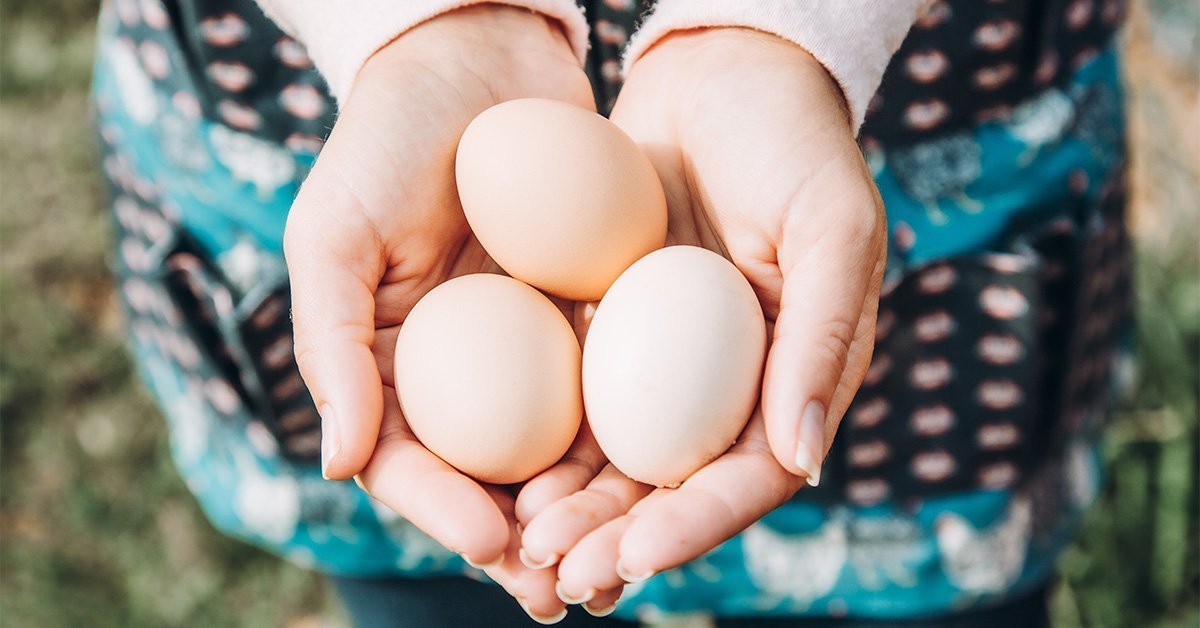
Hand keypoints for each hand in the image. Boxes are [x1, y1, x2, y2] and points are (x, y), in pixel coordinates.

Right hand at [283, 5, 593, 619]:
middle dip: (522, 544)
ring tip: (619, 563)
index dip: (443, 511)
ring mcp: (524, 351)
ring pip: (552, 454)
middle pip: (485, 480)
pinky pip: (608, 392)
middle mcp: (459, 373)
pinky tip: (660, 480)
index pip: (407, 463)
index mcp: (387, 366)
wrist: (477, 60)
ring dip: (582, 515)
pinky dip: (627, 442)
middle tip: (559, 592)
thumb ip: (331, 347)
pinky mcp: (583, 321)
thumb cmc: (386, 143)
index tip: (490, 544)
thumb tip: (336, 464)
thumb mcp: (335, 234)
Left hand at [519, 28, 886, 606]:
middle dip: (621, 540)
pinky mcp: (613, 329)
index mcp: (798, 378)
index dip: (696, 524)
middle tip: (562, 576)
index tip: (637, 556)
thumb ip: (823, 340)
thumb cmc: (795, 142)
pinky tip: (507, 479)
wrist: (720, 71)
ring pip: (620, 460)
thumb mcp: (833, 228)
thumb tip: (799, 463)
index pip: (750, 476)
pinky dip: (548, 447)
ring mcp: (667, 362)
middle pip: (676, 487)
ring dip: (576, 510)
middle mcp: (732, 385)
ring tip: (524, 547)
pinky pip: (578, 399)